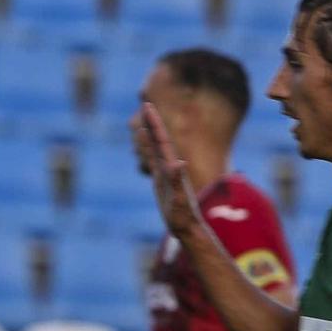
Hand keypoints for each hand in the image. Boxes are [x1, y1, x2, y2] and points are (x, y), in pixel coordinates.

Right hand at [132, 102, 206, 243]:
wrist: (187, 227)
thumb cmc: (183, 216)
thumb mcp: (179, 199)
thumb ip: (178, 181)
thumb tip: (178, 162)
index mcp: (171, 167)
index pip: (161, 140)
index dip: (155, 123)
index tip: (149, 106)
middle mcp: (169, 166)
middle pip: (158, 139)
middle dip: (152, 122)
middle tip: (146, 103)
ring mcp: (165, 173)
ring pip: (155, 147)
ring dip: (150, 132)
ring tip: (144, 118)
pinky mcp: (161, 180)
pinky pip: (153, 159)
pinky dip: (148, 148)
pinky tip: (146, 142)